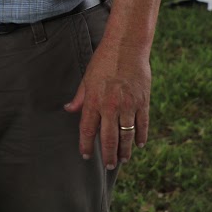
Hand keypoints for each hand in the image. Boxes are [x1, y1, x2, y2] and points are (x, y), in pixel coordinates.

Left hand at [64, 33, 151, 169]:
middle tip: (108, 165)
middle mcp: (111, 106)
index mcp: (94, 101)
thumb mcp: (87, 78)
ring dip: (124, 151)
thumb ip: (79, 98)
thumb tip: (68, 110)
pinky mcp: (143, 101)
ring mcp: (129, 105)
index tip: (85, 155)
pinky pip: (142, 124)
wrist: (127, 45)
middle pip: (109, 139)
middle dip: (108, 155)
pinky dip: (140, 136)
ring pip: (126, 136)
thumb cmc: (104, 60)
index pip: (88, 130)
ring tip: (122, 159)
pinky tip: (138, 144)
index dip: (86, 145)